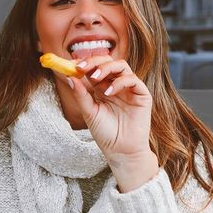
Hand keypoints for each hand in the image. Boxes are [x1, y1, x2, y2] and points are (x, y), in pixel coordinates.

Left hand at [68, 55, 158, 190]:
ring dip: (106, 68)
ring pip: (121, 65)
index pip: (94, 68)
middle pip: (108, 61)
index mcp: (102, 88)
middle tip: (81, 67)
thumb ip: (81, 95)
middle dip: (94, 61)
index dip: (84, 63)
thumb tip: (70, 76)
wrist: (121, 151)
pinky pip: (132, 79)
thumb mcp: (89, 112)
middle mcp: (116, 85)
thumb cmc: (105, 134)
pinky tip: (109, 93)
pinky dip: (120, 82)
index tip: (72, 64)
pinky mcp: (142, 94)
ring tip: (95, 78)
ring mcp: (130, 89)